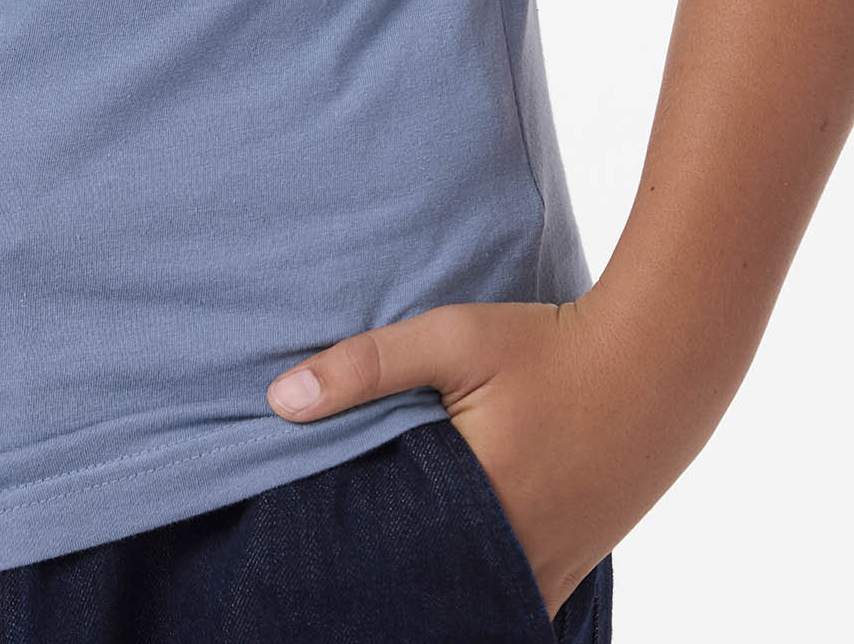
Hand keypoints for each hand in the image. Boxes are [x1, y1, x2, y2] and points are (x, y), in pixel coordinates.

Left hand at [265, 293, 691, 619]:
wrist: (657, 361)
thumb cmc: (548, 345)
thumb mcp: (453, 338)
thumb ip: (366, 367)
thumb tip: (279, 402)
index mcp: (479, 513)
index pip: (390, 567)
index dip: (347, 567)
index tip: (308, 559)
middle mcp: (517, 559)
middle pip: (430, 593)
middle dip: (387, 583)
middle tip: (338, 566)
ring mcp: (550, 570)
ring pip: (472, 599)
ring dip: (433, 584)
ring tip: (387, 561)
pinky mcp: (571, 563)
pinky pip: (511, 596)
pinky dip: (476, 581)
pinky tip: (447, 555)